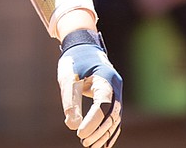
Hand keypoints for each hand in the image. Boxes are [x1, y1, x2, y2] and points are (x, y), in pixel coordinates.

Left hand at [57, 30, 121, 147]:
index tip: (79, 133)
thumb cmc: (74, 61)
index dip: (92, 121)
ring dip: (104, 133)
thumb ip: (70, 100)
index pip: (102, 105)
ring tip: (90, 145)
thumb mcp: (68, 77)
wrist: (83, 47)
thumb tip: (72, 125)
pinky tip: (102, 143)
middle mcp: (115, 86)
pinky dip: (109, 130)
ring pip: (115, 118)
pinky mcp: (113, 97)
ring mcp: (117, 92)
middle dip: (99, 130)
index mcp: (105, 78)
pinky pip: (114, 117)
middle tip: (84, 142)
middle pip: (112, 114)